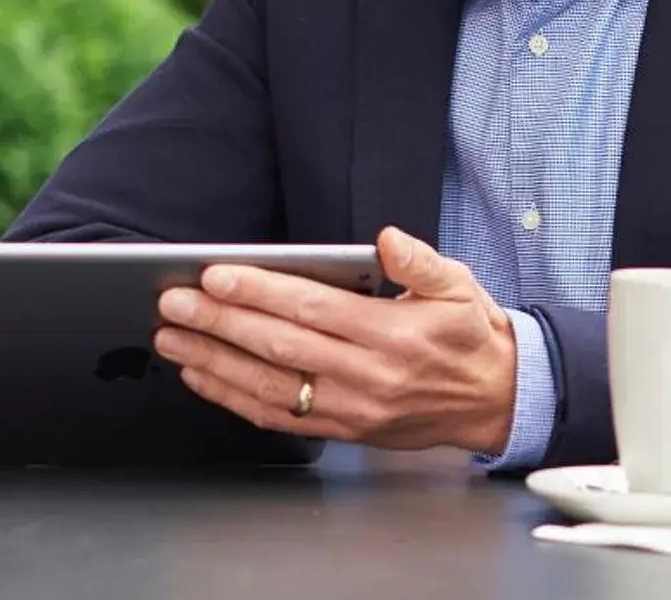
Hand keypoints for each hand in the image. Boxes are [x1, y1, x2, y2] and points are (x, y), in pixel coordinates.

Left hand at [152, 227, 517, 453]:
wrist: (497, 400)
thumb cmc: (469, 336)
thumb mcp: (458, 285)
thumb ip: (419, 260)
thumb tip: (388, 240)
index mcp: (392, 334)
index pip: (312, 309)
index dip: (259, 291)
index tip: (216, 275)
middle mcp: (368, 376)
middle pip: (279, 346)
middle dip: (219, 322)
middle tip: (174, 302)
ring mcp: (352, 409)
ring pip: (269, 386)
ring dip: (213, 361)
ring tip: (172, 338)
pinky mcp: (344, 430)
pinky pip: (279, 417)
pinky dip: (234, 398)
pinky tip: (202, 377)